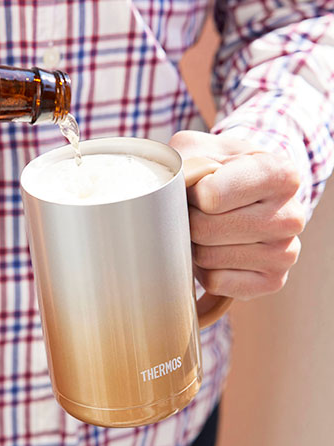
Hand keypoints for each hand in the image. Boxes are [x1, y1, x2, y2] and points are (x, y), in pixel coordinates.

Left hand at [170, 131, 305, 300]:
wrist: (244, 192)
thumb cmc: (216, 169)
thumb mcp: (197, 149)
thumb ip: (181, 164)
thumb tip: (168, 195)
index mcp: (279, 174)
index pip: (211, 197)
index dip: (191, 194)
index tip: (197, 187)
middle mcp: (291, 215)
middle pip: (205, 230)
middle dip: (188, 220)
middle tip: (195, 210)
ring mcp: (285, 252)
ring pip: (208, 258)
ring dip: (194, 245)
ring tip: (206, 229)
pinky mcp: (273, 281)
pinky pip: (216, 282)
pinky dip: (204, 270)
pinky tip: (216, 250)